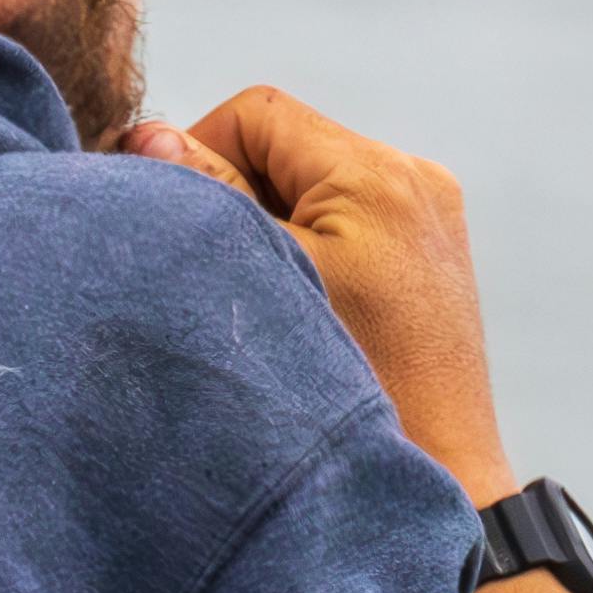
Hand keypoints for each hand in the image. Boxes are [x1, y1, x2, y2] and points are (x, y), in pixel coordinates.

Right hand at [128, 85, 510, 499]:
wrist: (440, 478)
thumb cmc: (354, 391)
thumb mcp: (266, 282)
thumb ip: (208, 197)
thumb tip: (152, 134)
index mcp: (377, 175)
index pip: (256, 114)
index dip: (199, 155)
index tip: (184, 224)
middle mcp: (415, 179)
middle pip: (286, 147)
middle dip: (240, 196)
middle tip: (230, 272)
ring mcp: (430, 216)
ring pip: (313, 186)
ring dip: (273, 227)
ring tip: (271, 300)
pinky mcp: (430, 255)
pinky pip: (349, 221)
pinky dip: (311, 249)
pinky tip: (306, 310)